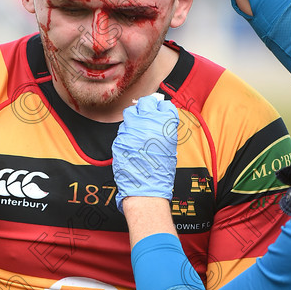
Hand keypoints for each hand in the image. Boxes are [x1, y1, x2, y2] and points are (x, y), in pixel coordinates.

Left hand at [112, 94, 178, 210]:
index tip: (159, 109)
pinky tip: (131, 141)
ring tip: (138, 129)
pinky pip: (123, 128)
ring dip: (134, 117)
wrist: (146, 187)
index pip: (164, 104)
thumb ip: (164, 129)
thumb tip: (159, 118)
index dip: (161, 107)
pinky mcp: (121, 136)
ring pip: (131, 112)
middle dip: (146, 106)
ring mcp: (133, 128)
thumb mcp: (170, 147)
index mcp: (165, 124)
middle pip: (146, 102)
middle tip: (147, 114)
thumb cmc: (160, 172)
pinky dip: (127, 132)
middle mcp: (149, 122)